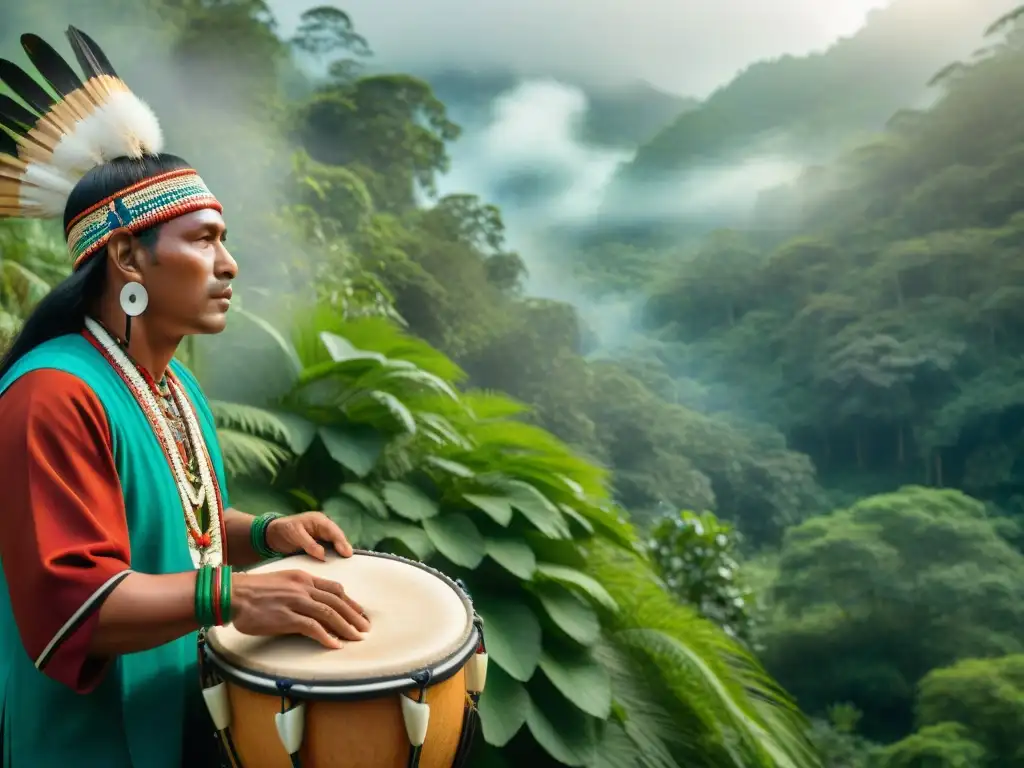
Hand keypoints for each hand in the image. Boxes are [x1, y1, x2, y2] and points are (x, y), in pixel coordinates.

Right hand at [231, 569, 370, 648]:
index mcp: (303, 578)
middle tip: (365, 628)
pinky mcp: (286, 617)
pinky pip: (312, 628)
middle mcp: (303, 587)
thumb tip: (313, 604)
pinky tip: (335, 645)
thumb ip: (299, 590)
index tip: (360, 611)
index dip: (350, 601)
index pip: (334, 588)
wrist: (233, 594)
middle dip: (354, 615)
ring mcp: (295, 602)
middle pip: (336, 601)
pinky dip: (326, 636)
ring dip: (346, 627)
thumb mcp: (282, 582)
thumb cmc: (253, 591)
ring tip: (357, 638)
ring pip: (329, 614)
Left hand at [265, 511, 352, 560]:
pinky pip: (329, 550)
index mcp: (319, 520)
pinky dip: (333, 556)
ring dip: (340, 552)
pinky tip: (336, 564)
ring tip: (347, 563)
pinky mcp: (319, 545)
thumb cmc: (284, 530)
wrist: (274, 534)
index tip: (347, 553)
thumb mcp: (295, 534)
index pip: (334, 531)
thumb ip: (309, 544)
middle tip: (350, 559)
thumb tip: (323, 555)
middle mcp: (324, 527)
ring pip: (335, 544)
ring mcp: (322, 536)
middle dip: (344, 547)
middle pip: (338, 537)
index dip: (341, 542)